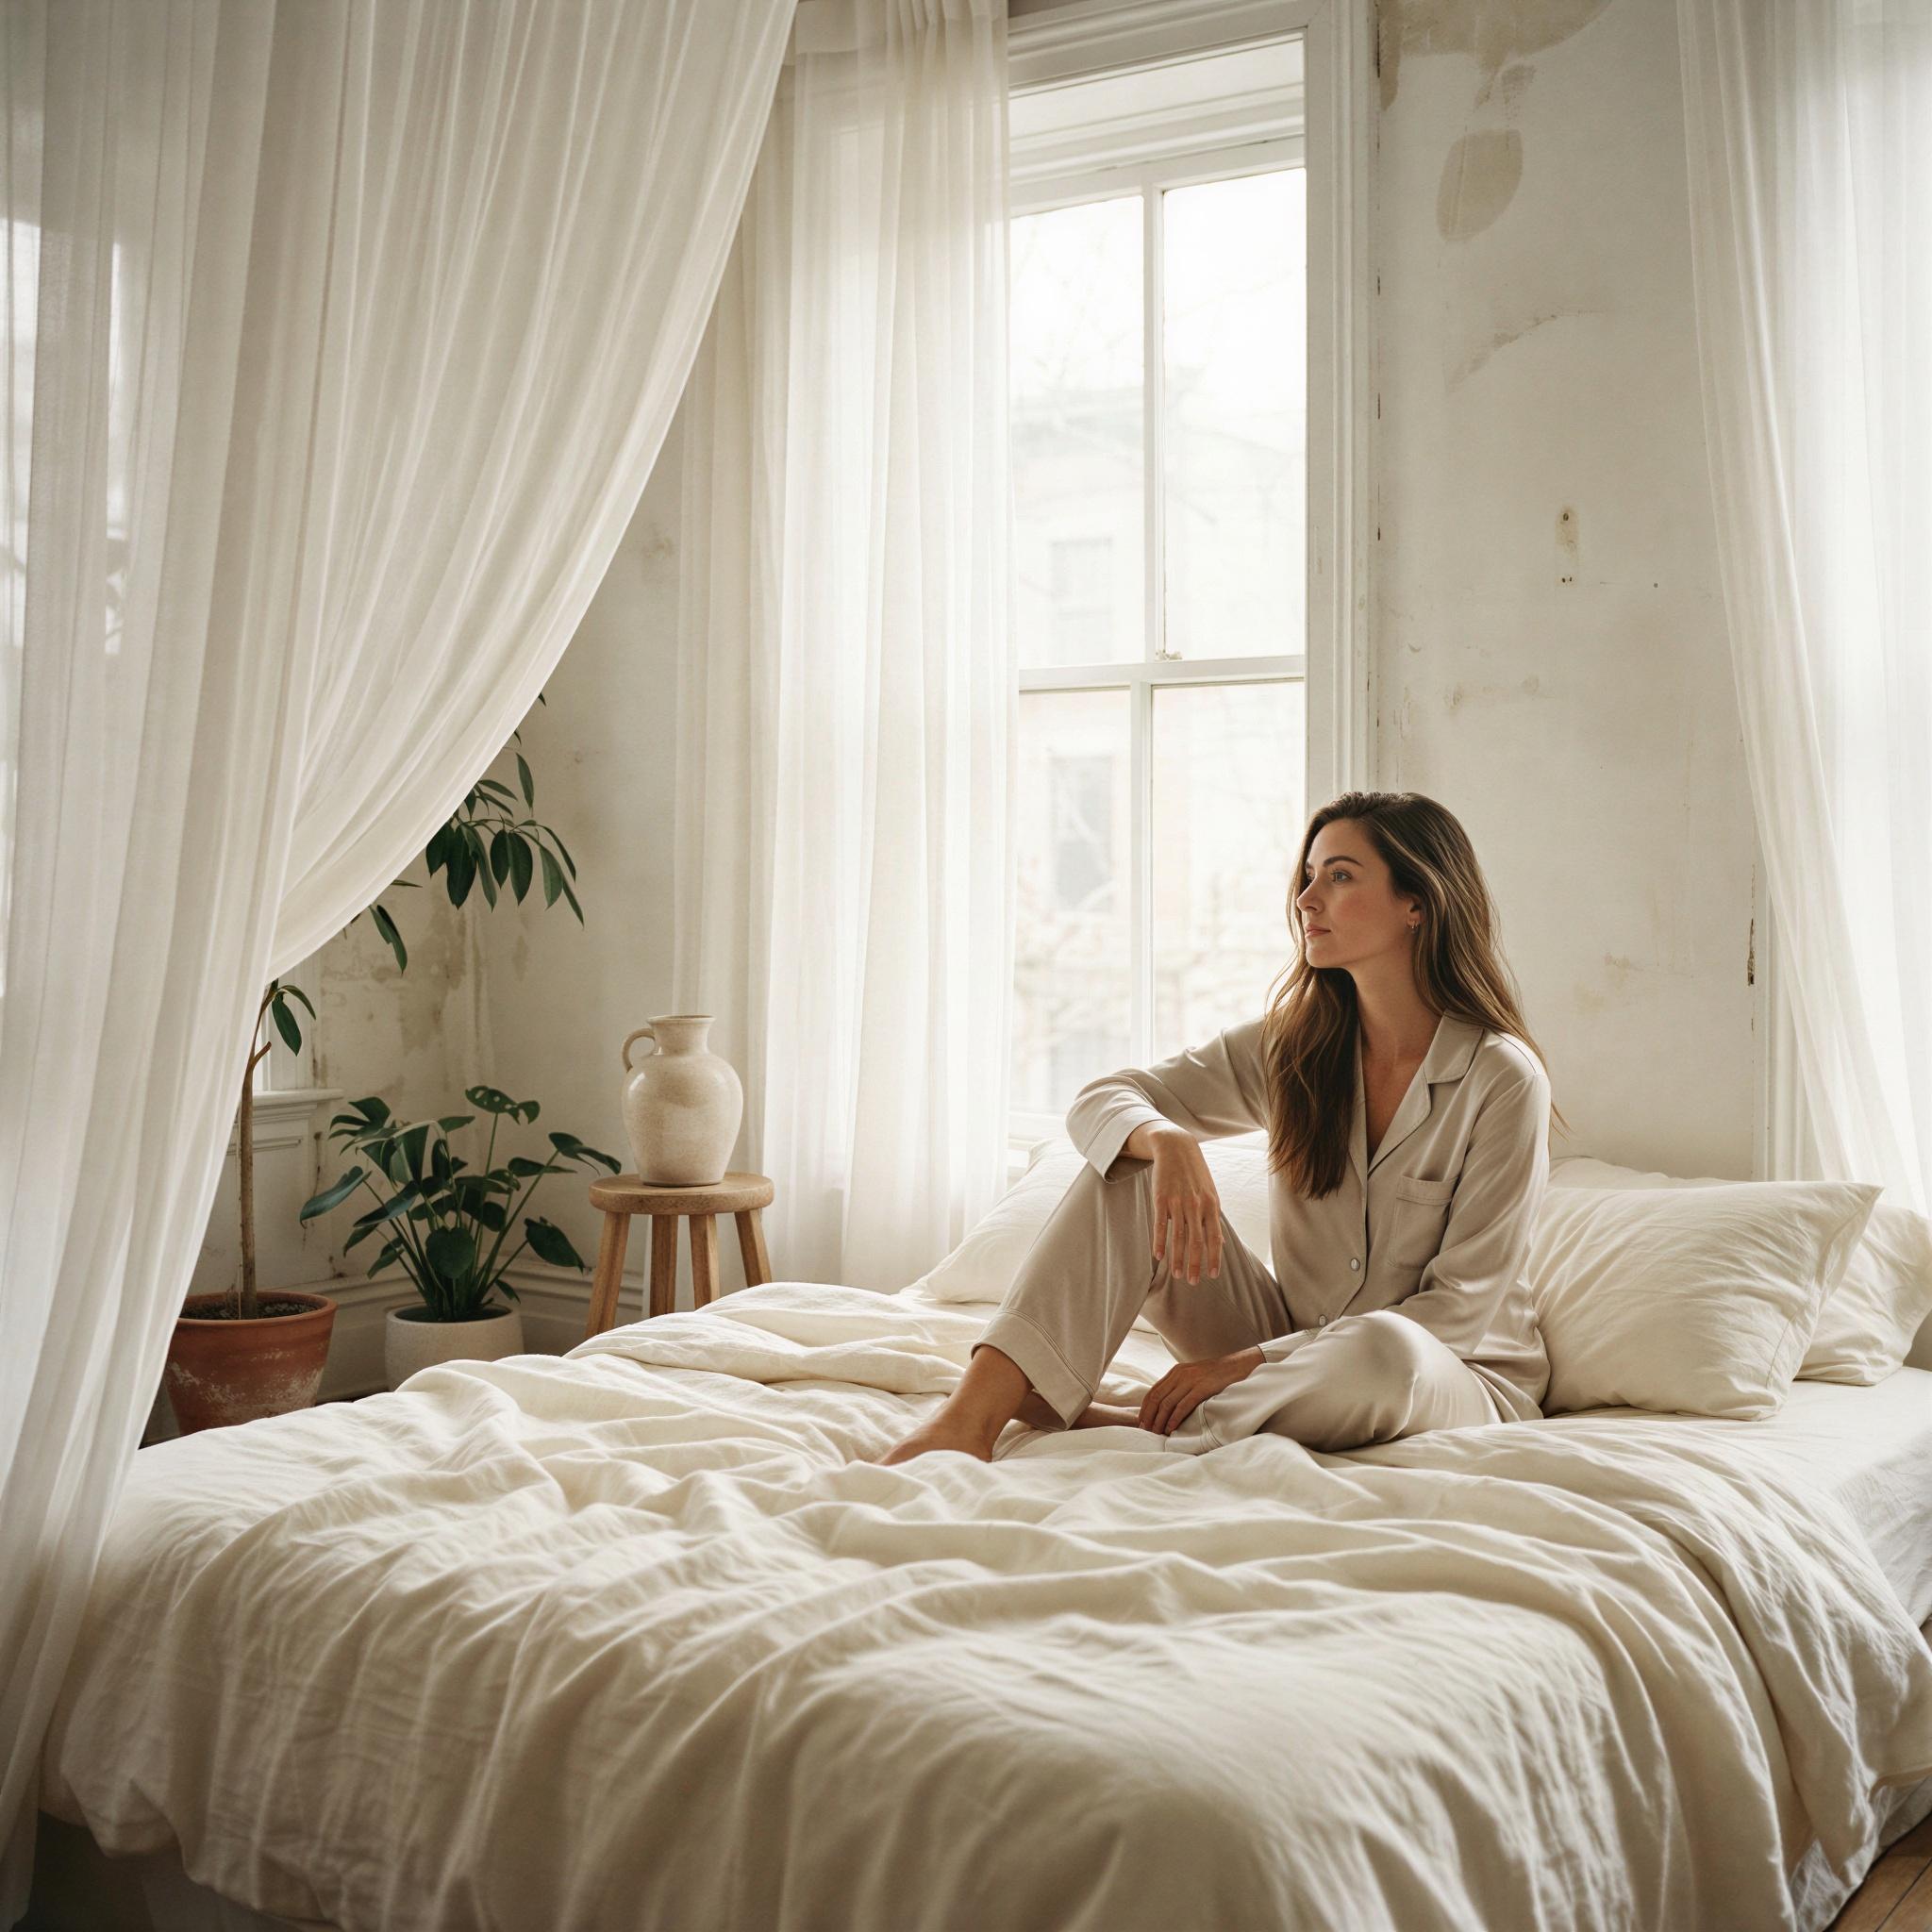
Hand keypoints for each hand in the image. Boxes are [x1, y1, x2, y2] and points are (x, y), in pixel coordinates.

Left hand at [1139, 1346, 1262, 1434]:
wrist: (1237, 1366)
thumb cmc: (1216, 1375)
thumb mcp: (1193, 1376)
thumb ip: (1180, 1386)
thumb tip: (1167, 1405)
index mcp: (1176, 1372)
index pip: (1153, 1391)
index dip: (1145, 1408)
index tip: (1142, 1422)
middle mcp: (1180, 1374)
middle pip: (1157, 1398)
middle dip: (1149, 1416)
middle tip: (1146, 1431)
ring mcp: (1190, 1380)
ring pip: (1167, 1403)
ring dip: (1160, 1420)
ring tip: (1157, 1433)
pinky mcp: (1202, 1388)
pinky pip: (1183, 1405)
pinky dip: (1174, 1418)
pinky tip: (1171, 1428)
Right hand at [1145, 1127, 1223, 1284]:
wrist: (1176, 1148)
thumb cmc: (1195, 1174)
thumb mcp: (1210, 1193)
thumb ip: (1213, 1218)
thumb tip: (1221, 1243)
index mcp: (1211, 1205)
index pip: (1214, 1238)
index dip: (1213, 1258)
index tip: (1211, 1276)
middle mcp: (1196, 1206)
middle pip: (1196, 1242)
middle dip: (1195, 1264)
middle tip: (1192, 1282)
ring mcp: (1178, 1202)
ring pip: (1178, 1237)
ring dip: (1178, 1258)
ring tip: (1177, 1274)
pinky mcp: (1161, 1199)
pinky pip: (1160, 1225)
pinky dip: (1159, 1242)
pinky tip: (1159, 1256)